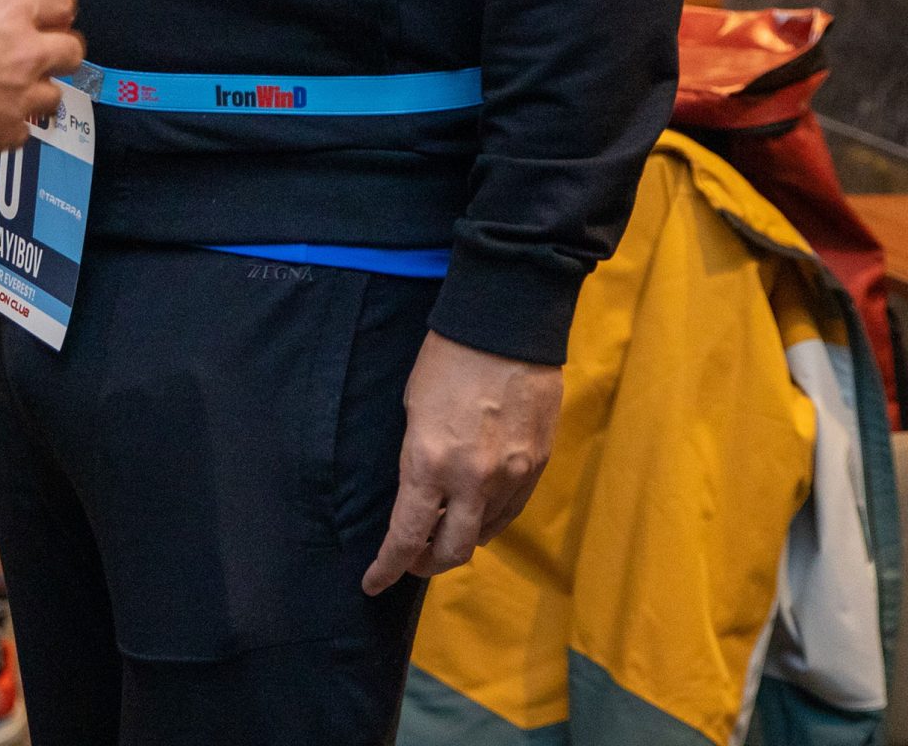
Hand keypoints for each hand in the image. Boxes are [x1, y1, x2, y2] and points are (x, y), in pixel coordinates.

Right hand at [0, 0, 79, 160]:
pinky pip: (22, 132)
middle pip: (72, 51)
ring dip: (36, 92)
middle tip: (38, 54)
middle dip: (59, 52)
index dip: (55, 9)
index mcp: (9, 10)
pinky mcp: (5, 134)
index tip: (48, 16)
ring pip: (54, 96)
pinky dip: (8, 127)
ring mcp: (20, 97)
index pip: (60, 3)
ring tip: (13, 92)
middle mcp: (26, 53)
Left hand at [361, 330, 561, 593]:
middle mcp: (472, 479)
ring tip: (443, 535)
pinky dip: (489, 520)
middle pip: (452, 550)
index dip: (388, 566)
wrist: (504, 327)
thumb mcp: (412, 408)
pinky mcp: (537, 466)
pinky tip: (476, 514)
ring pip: (485, 535)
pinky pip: (510, 511)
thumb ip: (416, 458)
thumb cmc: (446, 358)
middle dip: (426, 564)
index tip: (373, 581)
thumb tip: (419, 493)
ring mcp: (510, 476)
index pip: (406, 535)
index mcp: (429, 461)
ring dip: (461, 542)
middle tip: (411, 561)